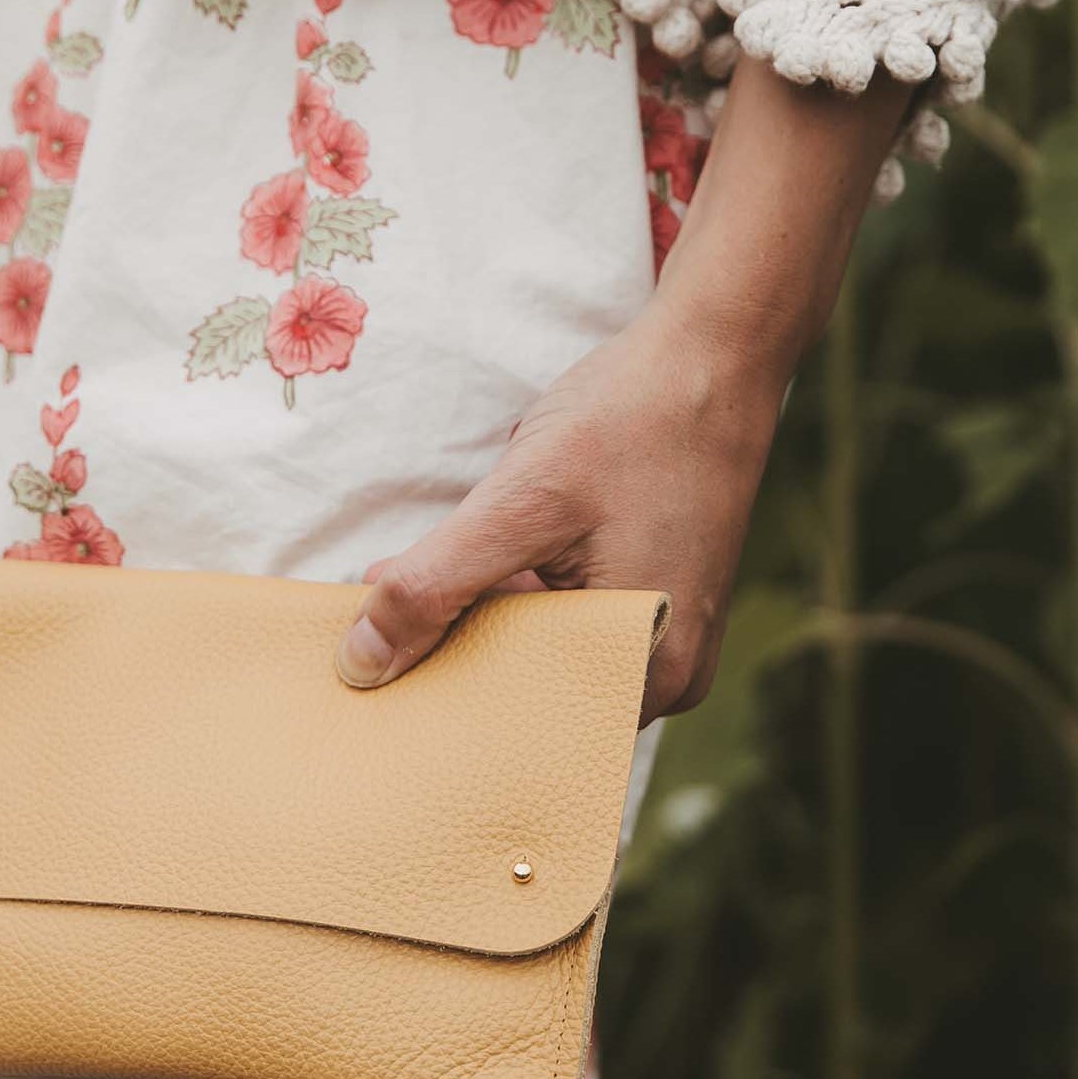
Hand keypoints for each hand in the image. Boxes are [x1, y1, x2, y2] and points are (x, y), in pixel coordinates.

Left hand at [335, 54, 912, 719]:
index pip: (518, 722)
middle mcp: (668, 675)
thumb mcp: (520, 500)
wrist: (717, 356)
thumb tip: (360, 660)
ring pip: (551, 655)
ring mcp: (671, 641)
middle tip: (377, 624)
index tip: (367, 674)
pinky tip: (489, 566)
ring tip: (426, 590)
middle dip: (457, 654)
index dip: (438, 695)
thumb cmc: (633, 421)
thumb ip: (439, 582)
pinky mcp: (663, 603)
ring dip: (489, 620)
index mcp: (643, 669)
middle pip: (535, 693)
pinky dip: (525, 600)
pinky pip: (577, 625)